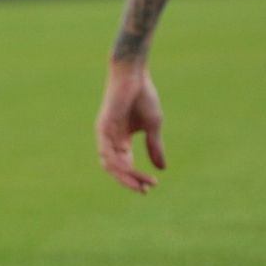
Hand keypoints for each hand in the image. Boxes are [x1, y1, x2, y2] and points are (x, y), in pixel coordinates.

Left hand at [96, 60, 165, 192]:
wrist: (135, 75)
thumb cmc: (143, 96)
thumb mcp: (153, 126)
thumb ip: (154, 147)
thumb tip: (162, 169)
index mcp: (121, 140)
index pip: (126, 165)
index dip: (137, 177)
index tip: (152, 186)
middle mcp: (111, 140)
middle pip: (116, 169)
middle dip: (130, 181)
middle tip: (145, 190)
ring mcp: (105, 134)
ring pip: (111, 164)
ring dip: (126, 176)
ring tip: (142, 183)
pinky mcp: (103, 127)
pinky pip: (107, 151)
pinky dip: (118, 163)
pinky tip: (130, 169)